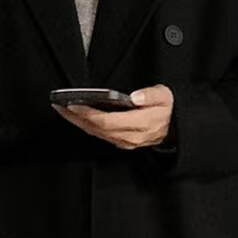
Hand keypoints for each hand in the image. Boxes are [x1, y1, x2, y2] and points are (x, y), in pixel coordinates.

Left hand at [52, 84, 173, 150]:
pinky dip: (87, 126)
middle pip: (96, 129)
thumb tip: (135, 97)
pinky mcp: (123, 142)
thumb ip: (150, 95)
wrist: (178, 128)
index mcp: (140, 124)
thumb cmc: (170, 110)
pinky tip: (79, 117)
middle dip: (76, 118)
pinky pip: (101, 135)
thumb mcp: (166, 96)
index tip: (73, 105)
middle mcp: (130, 136)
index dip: (88, 114)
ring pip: (96, 134)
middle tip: (59, 106)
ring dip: (79, 123)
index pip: (107, 121)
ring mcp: (126, 142)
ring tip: (64, 110)